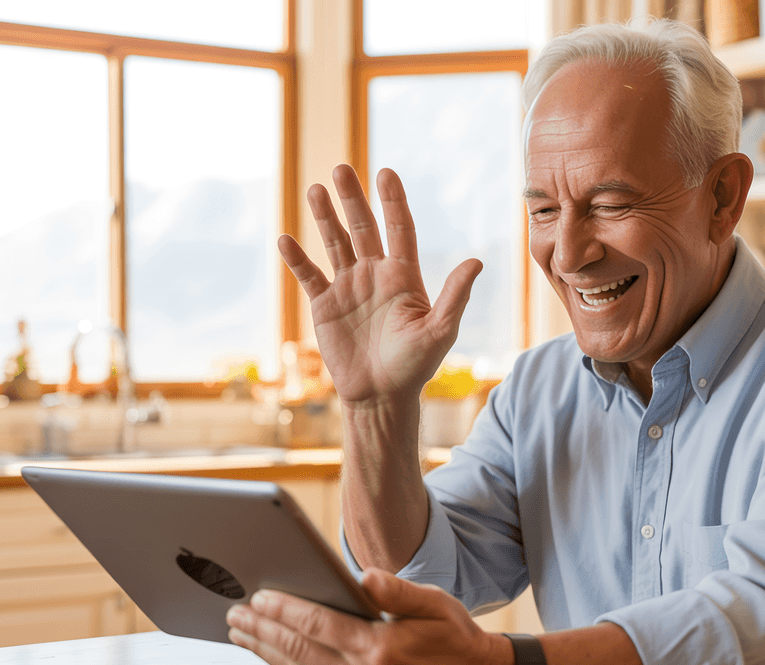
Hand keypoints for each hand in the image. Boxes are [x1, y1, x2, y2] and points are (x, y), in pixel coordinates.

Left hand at [226, 568, 511, 664]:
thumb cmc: (456, 640)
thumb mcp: (435, 603)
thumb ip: (396, 590)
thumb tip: (363, 578)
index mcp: (381, 649)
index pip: (318, 625)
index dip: (283, 610)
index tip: (258, 598)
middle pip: (300, 650)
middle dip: (263, 630)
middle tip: (236, 614)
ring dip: (268, 652)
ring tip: (242, 635)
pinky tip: (277, 655)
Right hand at [278, 165, 482, 404]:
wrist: (380, 396)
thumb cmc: (415, 366)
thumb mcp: (439, 330)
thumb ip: (455, 296)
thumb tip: (476, 261)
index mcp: (404, 276)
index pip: (399, 229)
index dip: (393, 202)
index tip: (385, 173)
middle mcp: (375, 274)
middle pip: (363, 227)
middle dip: (352, 199)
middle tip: (342, 168)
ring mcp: (348, 287)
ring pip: (335, 243)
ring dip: (325, 217)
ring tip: (315, 189)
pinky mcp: (325, 304)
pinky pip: (309, 275)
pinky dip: (298, 258)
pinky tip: (287, 239)